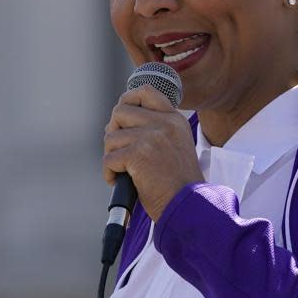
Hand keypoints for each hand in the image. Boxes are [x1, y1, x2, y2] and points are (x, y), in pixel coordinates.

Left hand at [103, 84, 203, 220]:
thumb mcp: (175, 145)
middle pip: (120, 111)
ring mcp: (151, 138)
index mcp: (174, 120)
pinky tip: (120, 180)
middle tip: (119, 149)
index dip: (128, 99)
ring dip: (112, 155)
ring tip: (124, 170)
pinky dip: (109, 173)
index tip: (122, 116)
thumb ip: (155, 128)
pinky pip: (109, 158)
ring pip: (111, 137)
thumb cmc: (178, 183)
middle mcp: (164, 124)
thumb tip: (117, 120)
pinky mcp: (138, 155)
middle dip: (113, 130)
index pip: (146, 91)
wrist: (188, 206)